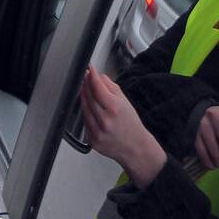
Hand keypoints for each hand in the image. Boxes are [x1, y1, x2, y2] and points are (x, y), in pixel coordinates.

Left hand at [79, 66, 166, 188]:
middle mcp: (104, 121)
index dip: (91, 76)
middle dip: (86, 84)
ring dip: (83, 97)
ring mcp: (97, 132)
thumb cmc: (132, 125)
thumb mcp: (125, 102)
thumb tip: (99, 77)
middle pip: (88, 97)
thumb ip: (111, 87)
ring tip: (85, 89)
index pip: (97, 88)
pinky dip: (86, 112)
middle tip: (86, 77)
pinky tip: (89, 107)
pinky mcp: (91, 140)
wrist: (135, 148)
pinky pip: (84, 121)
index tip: (89, 70)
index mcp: (114, 109)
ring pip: (84, 109)